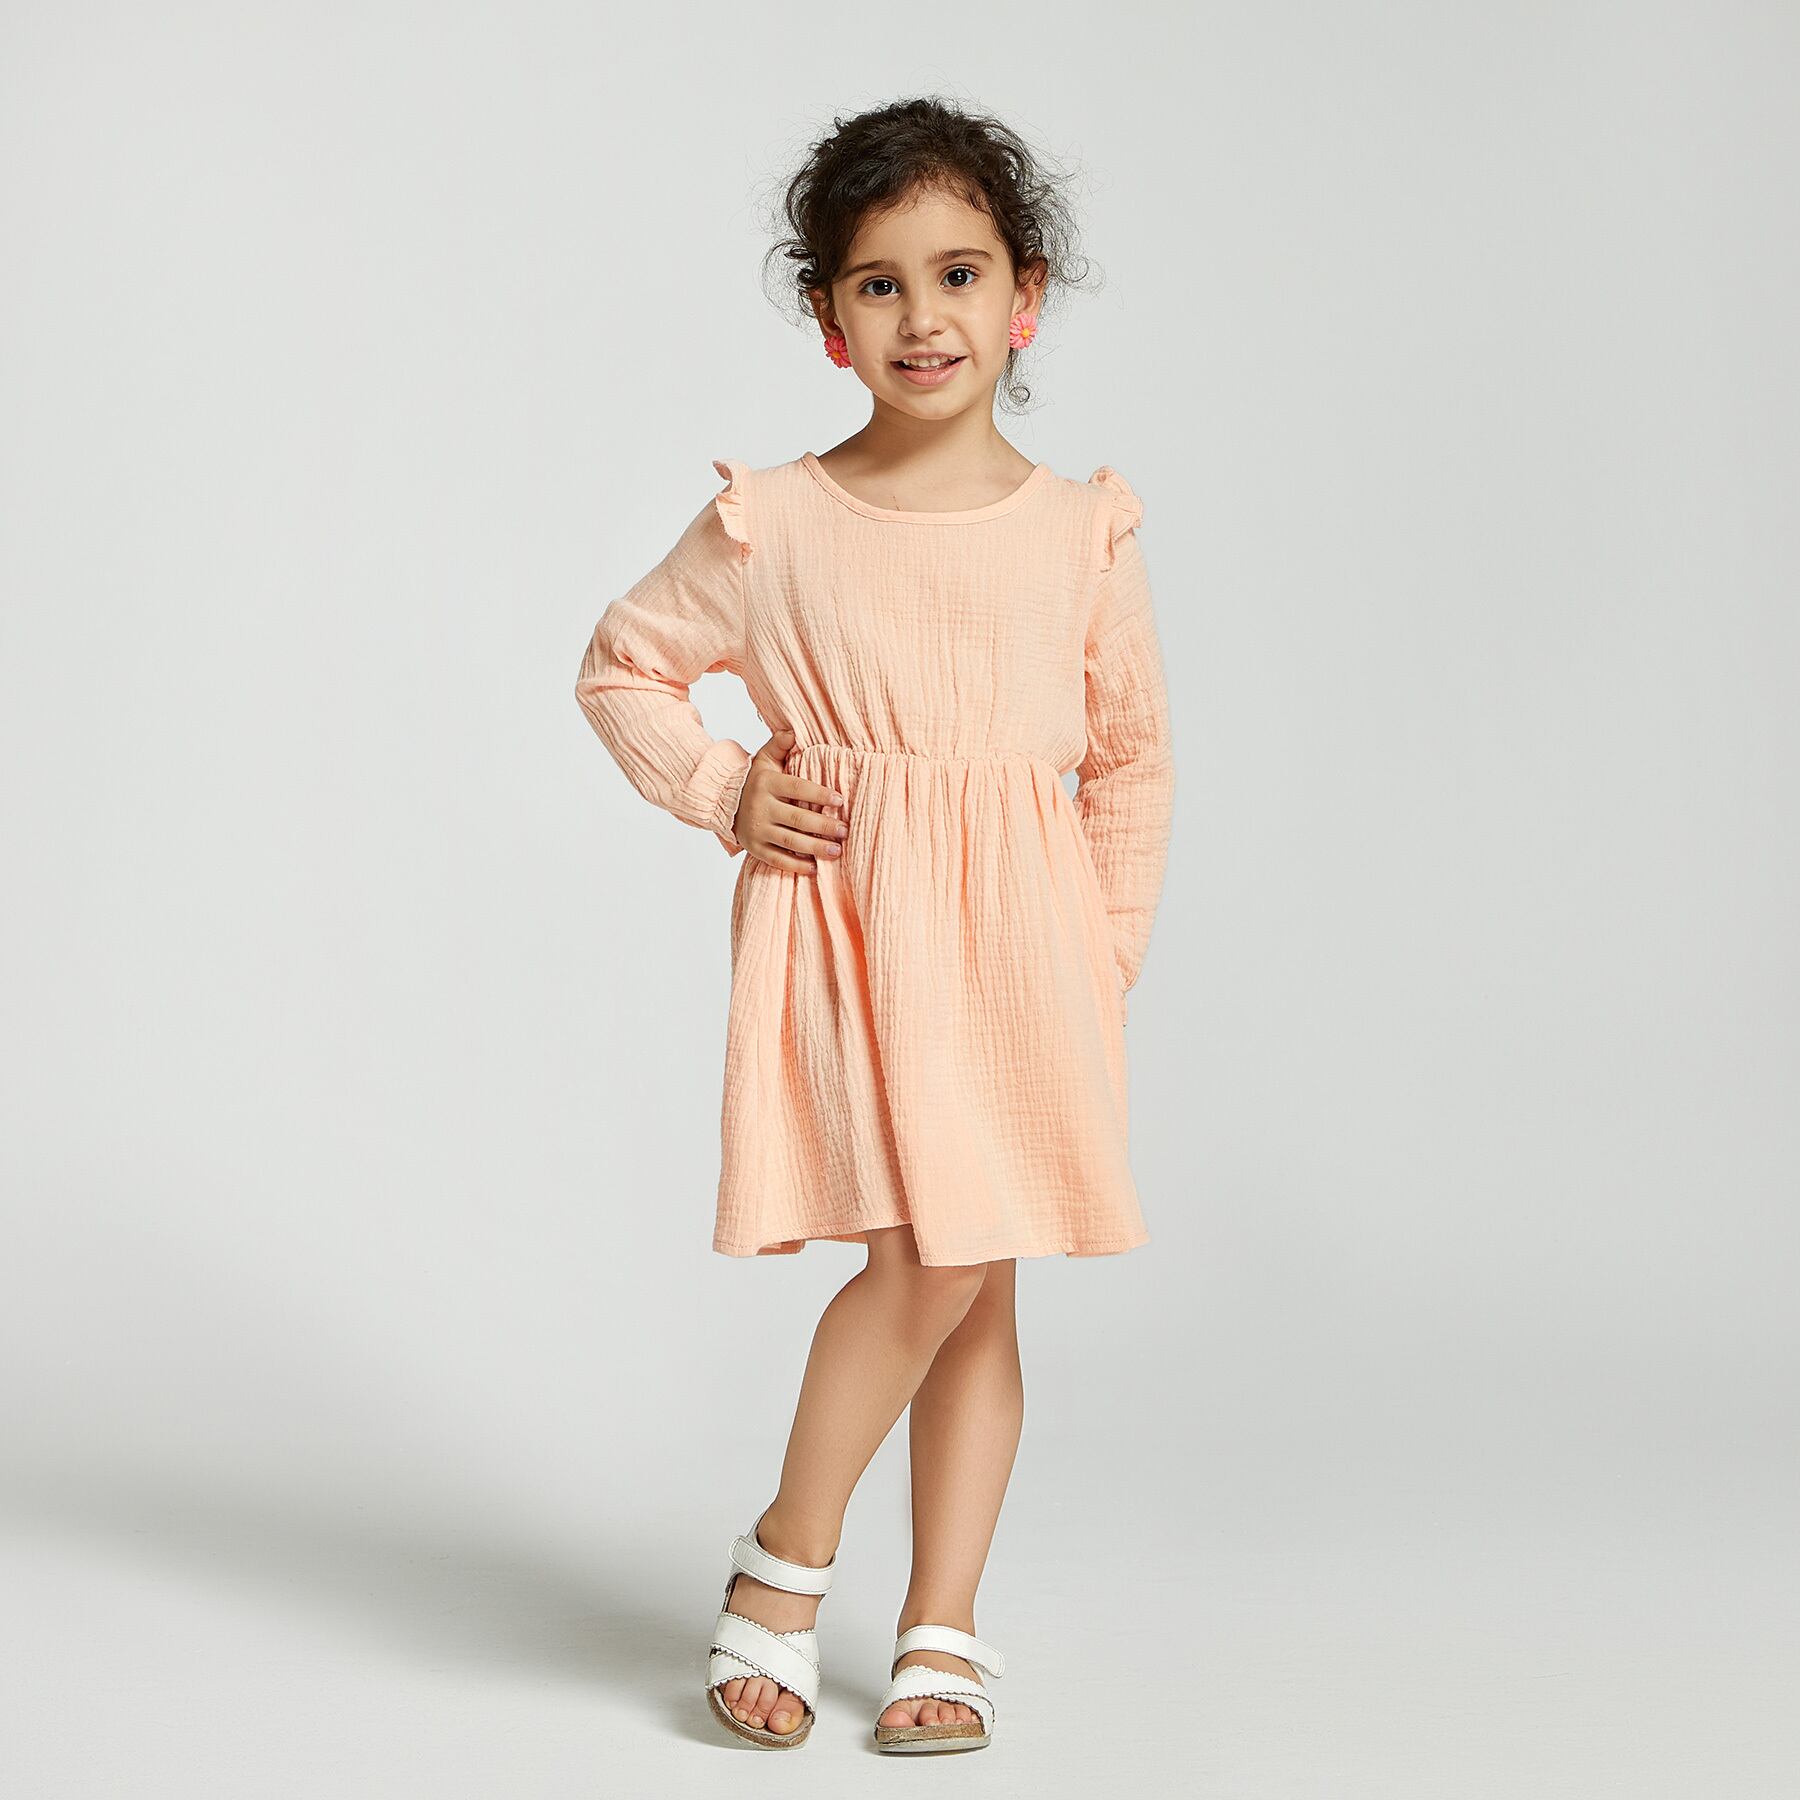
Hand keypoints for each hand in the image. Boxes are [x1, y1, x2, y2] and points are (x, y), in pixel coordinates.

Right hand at [733, 727, 848, 873]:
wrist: (723, 802)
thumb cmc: (755, 780)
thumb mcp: (763, 760)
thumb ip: (779, 745)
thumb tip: (793, 731)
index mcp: (767, 784)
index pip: (797, 788)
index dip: (820, 794)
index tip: (840, 800)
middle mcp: (761, 807)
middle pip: (798, 819)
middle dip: (824, 826)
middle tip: (845, 830)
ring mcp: (757, 830)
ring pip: (790, 841)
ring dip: (815, 848)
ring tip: (836, 851)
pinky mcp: (755, 848)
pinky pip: (777, 860)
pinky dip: (796, 866)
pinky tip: (814, 868)